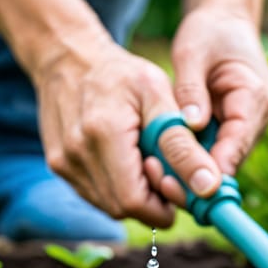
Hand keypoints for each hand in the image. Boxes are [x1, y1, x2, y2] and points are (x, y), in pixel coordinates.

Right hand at [31, 30, 222, 227]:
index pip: (134, 200)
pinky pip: (95, 195)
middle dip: (153, 202)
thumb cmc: (122, 74)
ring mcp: (64, 163)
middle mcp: (76, 153)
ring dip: (136, 197)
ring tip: (149, 163)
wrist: (70, 59)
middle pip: (122, 208)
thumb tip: (207, 185)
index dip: (164, 207)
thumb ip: (181, 142)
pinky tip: (129, 163)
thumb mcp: (158, 93)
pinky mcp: (59, 166)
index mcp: (103, 133)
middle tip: (170, 173)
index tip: (183, 190)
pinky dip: (118, 188)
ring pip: (109, 206)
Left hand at [146, 8, 267, 205]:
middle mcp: (254, 120)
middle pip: (228, 161)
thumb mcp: (192, 52)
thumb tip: (190, 125)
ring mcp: (243, 128)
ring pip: (218, 162)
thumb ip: (190, 89)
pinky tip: (160, 165)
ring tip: (155, 178)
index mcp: (254, 98)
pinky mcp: (227, 130)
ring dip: (190, 172)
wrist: (224, 22)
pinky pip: (209, 153)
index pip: (237, 143)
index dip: (214, 168)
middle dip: (197, 177)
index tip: (188, 183)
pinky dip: (188, 160)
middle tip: (162, 186)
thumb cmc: (210, 32)